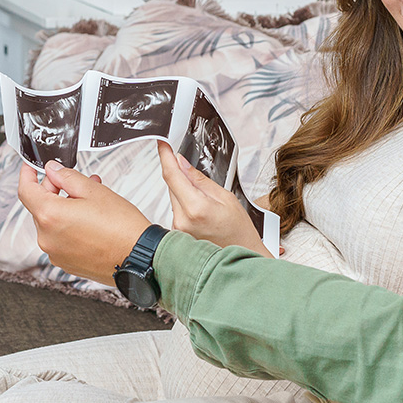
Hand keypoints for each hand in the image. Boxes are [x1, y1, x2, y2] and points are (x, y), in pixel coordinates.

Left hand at [18, 161, 150, 284]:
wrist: (139, 256)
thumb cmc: (123, 228)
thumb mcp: (96, 192)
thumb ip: (69, 177)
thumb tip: (54, 171)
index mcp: (51, 216)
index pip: (26, 191)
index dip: (27, 175)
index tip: (30, 168)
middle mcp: (47, 237)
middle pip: (41, 207)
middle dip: (55, 191)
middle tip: (76, 183)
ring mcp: (56, 252)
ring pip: (52, 223)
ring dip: (65, 210)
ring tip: (91, 203)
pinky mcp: (66, 262)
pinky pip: (61, 239)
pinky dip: (70, 228)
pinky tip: (91, 222)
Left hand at [158, 141, 272, 256]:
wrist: (240, 257)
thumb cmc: (239, 231)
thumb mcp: (226, 198)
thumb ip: (200, 180)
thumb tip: (182, 165)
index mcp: (196, 208)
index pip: (173, 175)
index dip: (165, 156)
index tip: (162, 144)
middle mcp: (182, 220)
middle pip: (172, 186)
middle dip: (181, 175)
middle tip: (198, 177)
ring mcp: (177, 229)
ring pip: (173, 198)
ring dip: (184, 192)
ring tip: (208, 203)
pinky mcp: (176, 234)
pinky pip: (176, 210)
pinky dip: (185, 205)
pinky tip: (202, 213)